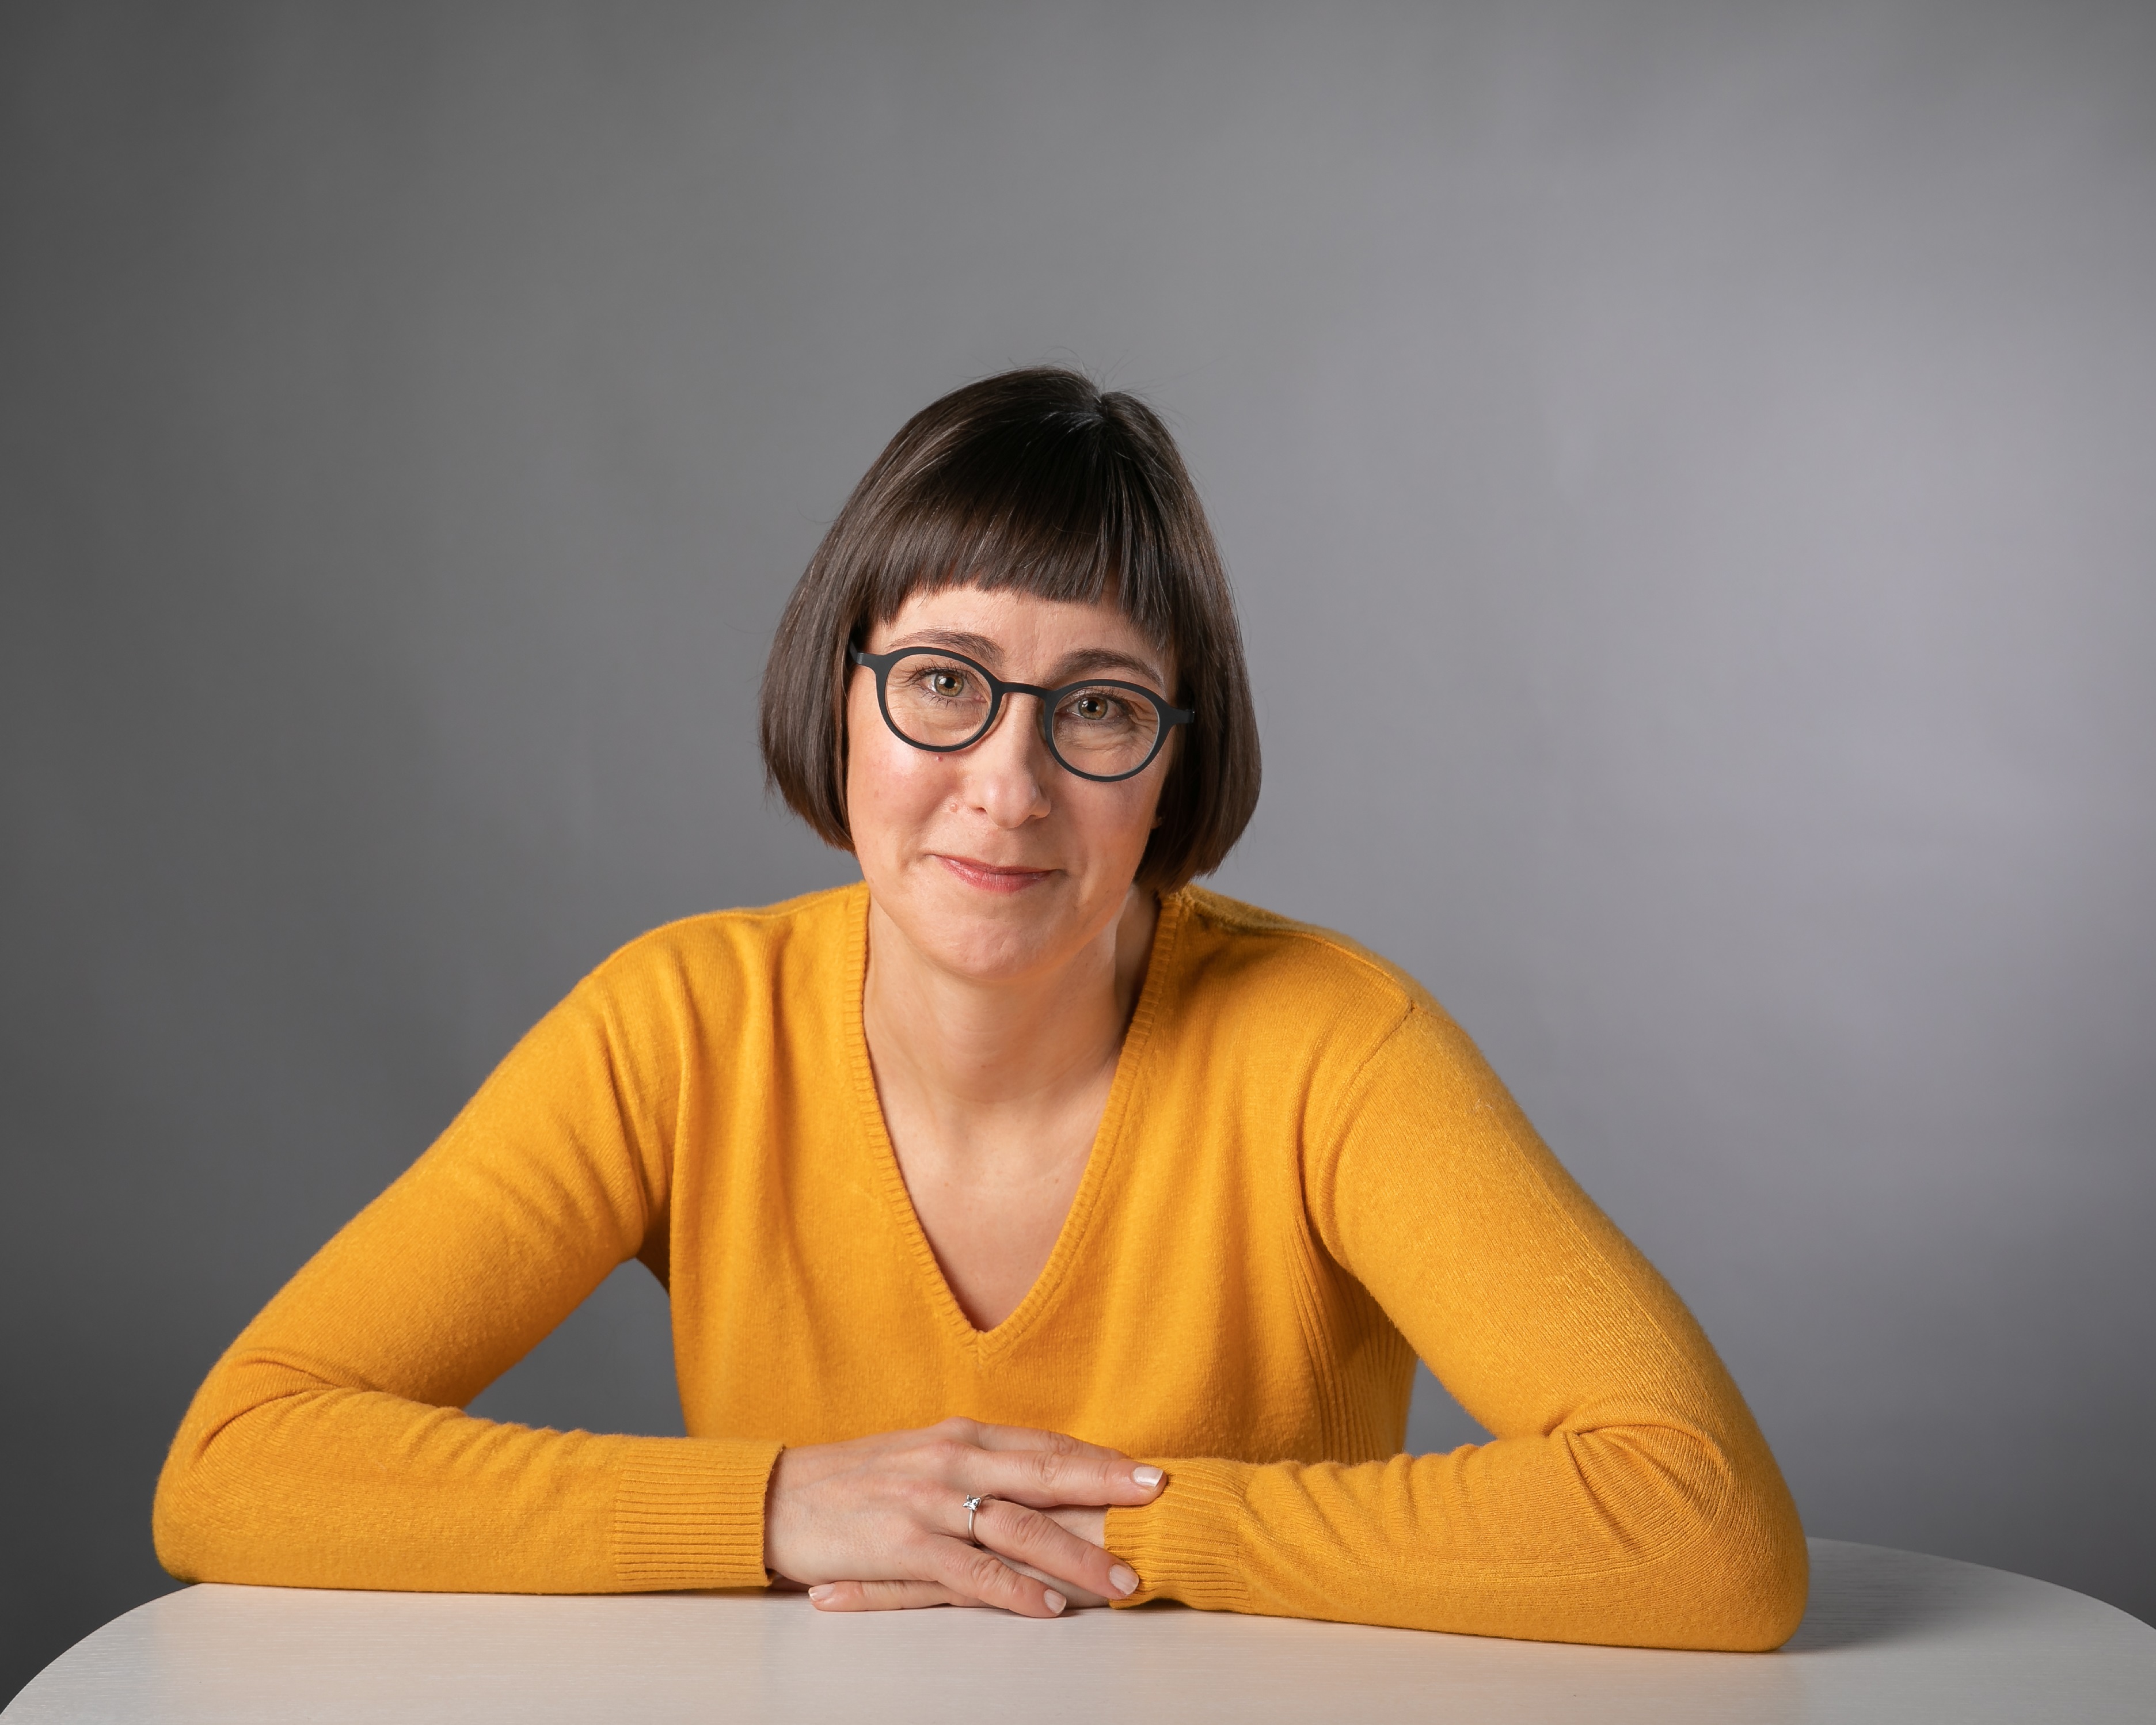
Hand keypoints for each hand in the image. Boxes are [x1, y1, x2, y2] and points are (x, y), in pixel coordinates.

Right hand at [764, 1417, 1160, 1616]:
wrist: (777, 1498)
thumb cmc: (853, 1482)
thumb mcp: (920, 1458)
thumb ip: (976, 1466)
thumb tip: (1036, 1481)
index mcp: (959, 1436)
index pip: (1044, 1445)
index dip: (1099, 1457)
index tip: (1148, 1471)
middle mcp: (951, 1461)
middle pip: (1045, 1473)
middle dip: (1107, 1488)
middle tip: (1159, 1504)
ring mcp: (927, 1503)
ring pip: (1019, 1527)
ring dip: (1076, 1555)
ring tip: (1121, 1580)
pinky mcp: (903, 1546)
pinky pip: (972, 1572)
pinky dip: (1015, 1590)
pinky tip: (1049, 1606)